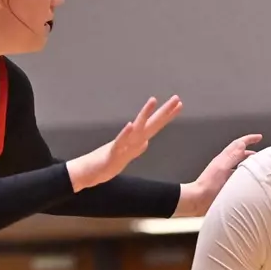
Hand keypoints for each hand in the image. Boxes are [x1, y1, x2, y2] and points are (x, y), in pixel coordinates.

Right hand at [66, 96, 181, 191]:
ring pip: (136, 127)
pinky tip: (130, 125)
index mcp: (137, 139)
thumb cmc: (109, 162)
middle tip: (176, 98)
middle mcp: (131, 138)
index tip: (179, 103)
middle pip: (151, 122)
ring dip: (144, 114)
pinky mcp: (113, 152)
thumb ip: (137, 148)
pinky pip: (120, 142)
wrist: (91, 172)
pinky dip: (125, 133)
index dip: (167, 115)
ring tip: (153, 100)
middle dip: (164, 111)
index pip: (155, 125)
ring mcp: (122, 144)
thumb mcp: (127, 156)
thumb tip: (145, 142)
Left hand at [175, 134, 262, 216]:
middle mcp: (225, 165)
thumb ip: (232, 156)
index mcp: (224, 159)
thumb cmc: (208, 185)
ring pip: (239, 164)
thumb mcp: (221, 167)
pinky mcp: (226, 184)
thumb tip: (242, 144)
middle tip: (261, 154)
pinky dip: (245, 174)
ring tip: (257, 166)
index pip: (238, 144)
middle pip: (240, 154)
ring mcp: (225, 174)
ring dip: (249, 163)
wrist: (198, 199)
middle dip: (251, 151)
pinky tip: (249, 180)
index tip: (258, 137)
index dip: (249, 139)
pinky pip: (238, 175)